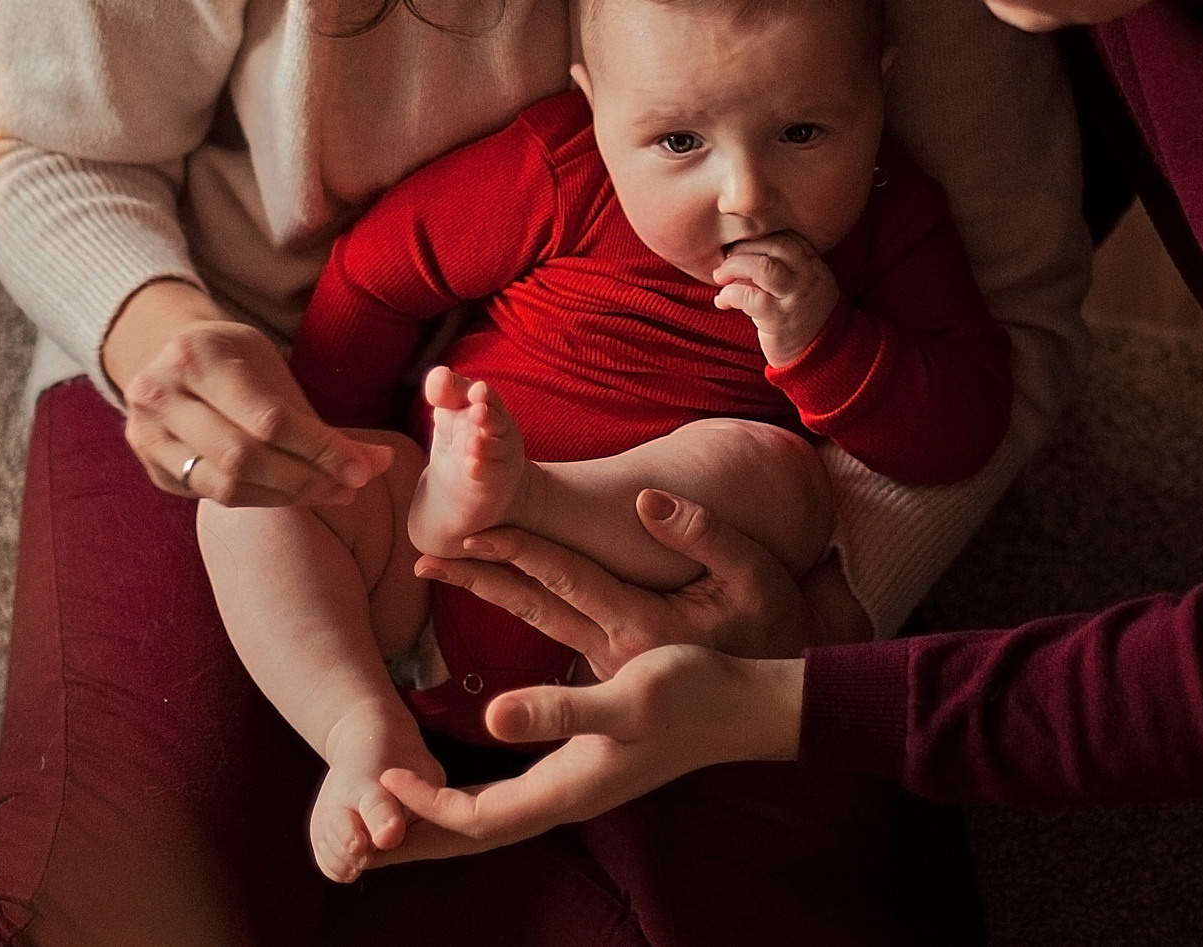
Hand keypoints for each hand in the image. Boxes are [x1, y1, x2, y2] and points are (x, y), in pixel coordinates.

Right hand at [109, 280, 390, 505]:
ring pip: (225, 486)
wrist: (166, 353)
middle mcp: (158, 395)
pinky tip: (292, 495)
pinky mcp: (152, 469)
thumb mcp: (271, 368)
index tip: (363, 469)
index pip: (268, 419)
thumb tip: (381, 463)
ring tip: (329, 493)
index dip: (320, 449)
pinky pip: (213, 497)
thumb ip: (317, 418)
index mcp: (194, 356)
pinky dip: (260, 500)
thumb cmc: (233, 360)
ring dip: (287, 496)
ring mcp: (147, 435)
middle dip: (306, 478)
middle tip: (351, 488)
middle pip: (244, 457)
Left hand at [363, 645, 803, 867]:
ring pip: (489, 819)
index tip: (378, 782)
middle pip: (475, 832)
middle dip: (417, 838)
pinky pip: (507, 800)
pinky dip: (468, 802)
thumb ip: (560, 708)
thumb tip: (491, 720)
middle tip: (355, 842)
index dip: (424, 805)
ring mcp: (575, 787)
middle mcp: (566, 797)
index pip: (478, 815)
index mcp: (569, 788)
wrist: (744, 706)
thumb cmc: (692, 694)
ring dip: (437, 823)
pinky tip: (450, 787)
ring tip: (387, 822)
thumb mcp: (628, 695)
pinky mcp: (583, 770)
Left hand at [415, 487, 830, 675]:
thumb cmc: (774, 628)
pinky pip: (550, 646)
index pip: (567, 581)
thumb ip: (703, 534)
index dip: (518, 551)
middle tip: (423, 557)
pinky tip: (484, 595)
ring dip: (488, 596)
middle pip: (534, 610)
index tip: (472, 529)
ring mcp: (610, 674)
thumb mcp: (754, 578)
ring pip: (536, 630)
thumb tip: (647, 497)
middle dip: (476, 581)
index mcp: (645, 630)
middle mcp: (616, 657)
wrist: (779, 704)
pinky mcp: (609, 684)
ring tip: (436, 569)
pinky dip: (513, 612)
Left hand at [711, 233, 838, 365]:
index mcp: (814, 266)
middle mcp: (808, 278)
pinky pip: (750, 298)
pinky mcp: (780, 321)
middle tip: (726, 258)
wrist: (823, 358)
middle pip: (774, 246)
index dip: (759, 236)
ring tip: (720, 276)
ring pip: (763, 268)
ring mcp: (795, 299)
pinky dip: (729, 294)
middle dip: (743, 247)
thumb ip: (782, 268)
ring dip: (734, 267)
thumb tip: (739, 252)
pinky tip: (722, 301)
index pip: (786, 236)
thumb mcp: (802, 287)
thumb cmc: (803, 318)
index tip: (741, 244)